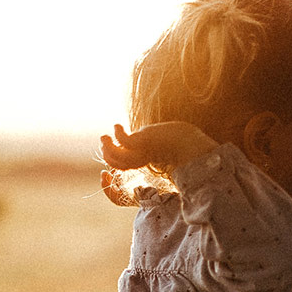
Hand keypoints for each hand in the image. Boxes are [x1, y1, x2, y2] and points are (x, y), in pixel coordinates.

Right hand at [99, 122, 218, 173]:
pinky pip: (124, 143)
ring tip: (103, 137)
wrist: (188, 140)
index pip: (122, 165)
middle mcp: (140, 160)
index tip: (108, 149)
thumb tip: (141, 135)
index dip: (113, 160)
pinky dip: (117, 135)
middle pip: (117, 163)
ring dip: (107, 147)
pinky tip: (117, 127)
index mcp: (142, 161)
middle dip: (107, 154)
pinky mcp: (143, 143)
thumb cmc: (176, 139)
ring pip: (117, 157)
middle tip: (103, 141)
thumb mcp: (157, 140)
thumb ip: (147, 141)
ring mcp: (141, 152)